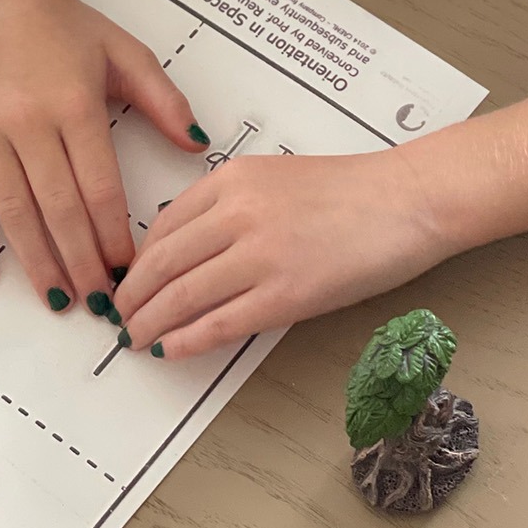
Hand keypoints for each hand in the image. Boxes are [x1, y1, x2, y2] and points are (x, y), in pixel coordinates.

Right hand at [0, 0, 207, 310]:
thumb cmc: (65, 25)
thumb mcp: (125, 52)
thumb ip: (164, 100)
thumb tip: (199, 145)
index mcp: (75, 105)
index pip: (99, 189)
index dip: (114, 237)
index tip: (128, 271)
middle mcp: (29, 121)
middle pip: (59, 210)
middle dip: (81, 263)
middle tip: (98, 304)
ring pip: (13, 212)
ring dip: (36, 261)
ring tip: (58, 299)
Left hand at [112, 145, 450, 359]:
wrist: (407, 199)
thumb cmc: (352, 191)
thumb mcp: (276, 178)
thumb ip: (231, 205)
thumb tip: (191, 249)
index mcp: (232, 179)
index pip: (163, 225)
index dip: (137, 261)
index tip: (128, 281)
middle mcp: (238, 212)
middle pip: (163, 262)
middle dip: (133, 296)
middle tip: (120, 317)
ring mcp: (261, 254)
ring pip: (183, 294)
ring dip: (151, 321)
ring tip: (137, 338)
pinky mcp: (286, 293)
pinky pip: (220, 323)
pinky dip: (187, 339)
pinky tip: (171, 348)